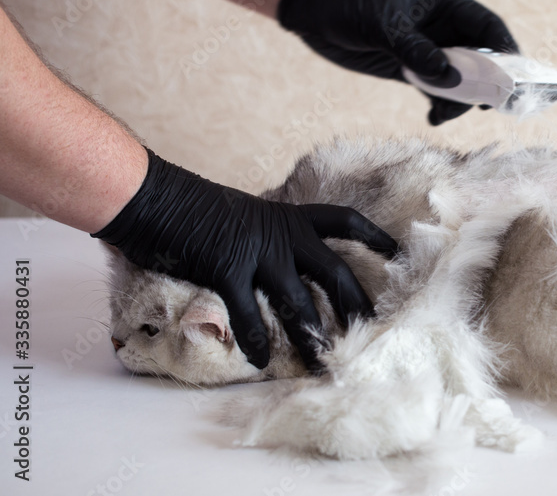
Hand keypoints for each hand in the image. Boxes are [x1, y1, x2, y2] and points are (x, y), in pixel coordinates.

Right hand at [93, 149, 397, 370]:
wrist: (156, 197)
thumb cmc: (198, 209)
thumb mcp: (248, 216)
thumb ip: (273, 236)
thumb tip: (288, 260)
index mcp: (290, 217)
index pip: (344, 221)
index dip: (373, 236)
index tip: (397, 253)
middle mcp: (282, 234)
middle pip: (334, 271)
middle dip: (355, 303)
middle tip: (370, 330)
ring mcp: (256, 252)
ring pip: (297, 301)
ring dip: (311, 337)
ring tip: (324, 363)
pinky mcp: (227, 270)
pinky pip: (249, 314)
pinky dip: (256, 340)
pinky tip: (262, 362)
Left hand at [277, 0, 518, 124]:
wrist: (314, 6)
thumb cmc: (352, 1)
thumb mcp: (385, 24)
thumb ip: (417, 50)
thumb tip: (450, 77)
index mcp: (446, 5)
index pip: (488, 28)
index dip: (505, 52)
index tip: (512, 80)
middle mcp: (443, 28)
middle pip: (479, 59)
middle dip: (484, 84)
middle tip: (480, 108)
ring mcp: (428, 50)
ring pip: (459, 80)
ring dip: (459, 100)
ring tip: (442, 114)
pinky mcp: (410, 68)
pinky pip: (436, 89)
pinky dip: (440, 105)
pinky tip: (433, 118)